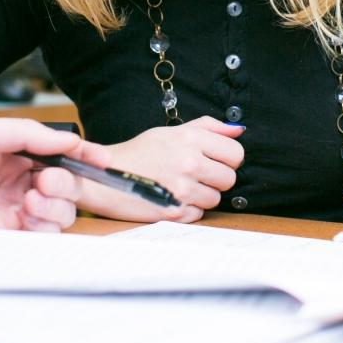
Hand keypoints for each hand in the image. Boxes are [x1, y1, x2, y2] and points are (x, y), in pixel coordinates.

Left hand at [0, 116, 111, 254]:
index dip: (85, 156)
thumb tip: (64, 139)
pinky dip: (43, 227)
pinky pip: (39, 237)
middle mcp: (13, 182)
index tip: (104, 160)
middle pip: (67, 186)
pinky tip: (25, 217)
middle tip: (47, 182)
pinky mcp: (1, 238)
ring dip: (56, 206)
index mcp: (10, 153)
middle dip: (69, 183)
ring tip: (31, 200)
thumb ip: (25, 134)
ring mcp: (8, 211)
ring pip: (59, 213)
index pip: (58, 154)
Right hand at [80, 116, 244, 223]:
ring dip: (202, 196)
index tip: (216, 161)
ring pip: (216, 199)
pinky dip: (188, 210)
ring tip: (181, 187)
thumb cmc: (138, 153)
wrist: (103, 177)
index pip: (236, 153)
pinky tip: (172, 199)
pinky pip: (199, 214)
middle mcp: (189, 162)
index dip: (228, 159)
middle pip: (229, 178)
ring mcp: (182, 189)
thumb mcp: (170, 131)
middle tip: (197, 175)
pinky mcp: (174, 212)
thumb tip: (238, 130)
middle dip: (216, 179)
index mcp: (190, 139)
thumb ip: (207, 127)